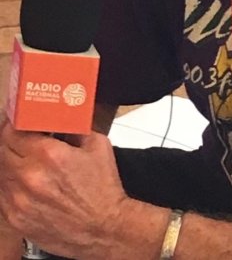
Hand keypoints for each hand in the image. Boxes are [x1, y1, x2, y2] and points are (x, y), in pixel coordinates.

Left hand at [0, 121, 128, 258]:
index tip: (17, 120)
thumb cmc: (102, 189)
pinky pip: (2, 194)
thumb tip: (61, 120)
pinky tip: (24, 181)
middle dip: (10, 139)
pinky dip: (10, 183)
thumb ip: (75, 128)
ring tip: (24, 159)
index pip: (13, 131)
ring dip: (10, 161)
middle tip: (20, 136)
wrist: (104, 228)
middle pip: (2, 148)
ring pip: (0, 171)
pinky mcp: (16, 218)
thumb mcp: (97, 146)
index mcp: (49, 155)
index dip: (14, 123)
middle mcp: (30, 176)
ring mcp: (19, 200)